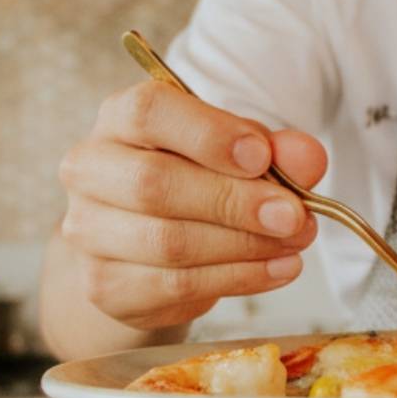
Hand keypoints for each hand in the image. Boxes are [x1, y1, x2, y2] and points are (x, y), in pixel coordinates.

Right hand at [57, 82, 325, 331]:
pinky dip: (238, 278)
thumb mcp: (233, 152)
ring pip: (167, 242)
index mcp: (119, 119)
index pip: (148, 112)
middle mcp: (90, 169)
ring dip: (244, 245)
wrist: (142, 247)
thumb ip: (272, 149)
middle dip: (234, 201)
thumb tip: (307, 157)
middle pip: (155, 183)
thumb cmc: (190, 180)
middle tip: (293, 214)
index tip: (261, 156)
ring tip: (294, 242)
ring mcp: (89, 231)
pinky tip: (277, 268)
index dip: (208, 134)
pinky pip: (176, 285)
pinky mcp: (105, 285)